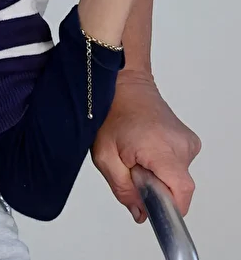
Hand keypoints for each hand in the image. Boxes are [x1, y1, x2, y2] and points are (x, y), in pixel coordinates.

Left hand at [92, 71, 200, 219]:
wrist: (124, 82)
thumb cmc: (111, 111)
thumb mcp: (105, 156)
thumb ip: (123, 190)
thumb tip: (141, 213)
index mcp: (161, 148)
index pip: (181, 192)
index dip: (167, 206)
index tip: (151, 204)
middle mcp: (181, 144)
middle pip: (178, 188)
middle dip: (156, 189)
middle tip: (133, 169)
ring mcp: (187, 140)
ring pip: (178, 177)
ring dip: (159, 175)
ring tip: (138, 155)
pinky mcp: (189, 140)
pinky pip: (179, 165)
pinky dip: (164, 165)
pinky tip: (147, 150)